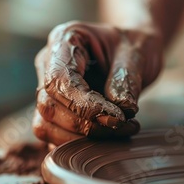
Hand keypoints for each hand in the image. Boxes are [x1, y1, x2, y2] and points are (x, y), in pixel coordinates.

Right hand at [33, 21, 162, 145]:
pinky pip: (54, 136)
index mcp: (64, 39)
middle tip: (125, 125)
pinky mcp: (56, 111)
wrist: (134, 51)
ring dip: (82, 138)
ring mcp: (48, 89)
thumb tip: (121, 109)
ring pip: (45, 126)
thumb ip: (127, 79)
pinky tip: (109, 136)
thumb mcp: (138, 53)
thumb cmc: (134, 46)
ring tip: (121, 130)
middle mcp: (48, 63)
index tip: (117, 117)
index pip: (59, 80)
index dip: (85, 106)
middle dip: (86, 125)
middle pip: (48, 106)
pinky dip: (80, 144)